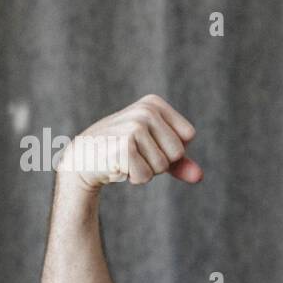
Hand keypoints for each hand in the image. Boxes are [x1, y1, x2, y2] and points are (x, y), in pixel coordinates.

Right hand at [54, 94, 200, 190]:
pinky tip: (118, 166)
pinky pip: (146, 175)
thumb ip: (180, 163)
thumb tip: (199, 176)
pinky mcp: (123, 147)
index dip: (171, 149)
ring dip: (145, 171)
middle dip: (159, 163)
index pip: (188, 136)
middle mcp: (145, 111)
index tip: (148, 144)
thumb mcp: (155, 152)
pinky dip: (134, 178)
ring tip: (125, 159)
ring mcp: (134, 127)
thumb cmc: (122, 153)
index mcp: (154, 104)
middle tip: (135, 155)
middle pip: (178, 152)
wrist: (83, 159)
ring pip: (162, 166)